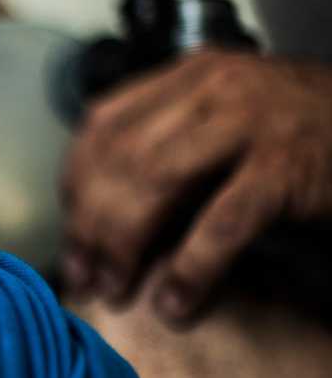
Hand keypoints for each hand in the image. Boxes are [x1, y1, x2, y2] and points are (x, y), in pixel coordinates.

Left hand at [61, 50, 331, 322]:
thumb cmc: (307, 133)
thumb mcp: (229, 120)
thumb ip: (171, 144)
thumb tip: (102, 211)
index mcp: (191, 75)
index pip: (102, 125)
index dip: (74, 185)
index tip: (70, 235)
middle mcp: (214, 88)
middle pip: (118, 158)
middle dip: (89, 226)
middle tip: (83, 275)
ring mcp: (252, 122)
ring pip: (154, 184)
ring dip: (123, 247)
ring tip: (116, 290)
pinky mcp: (287, 166)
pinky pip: (220, 224)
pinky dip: (190, 270)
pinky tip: (175, 303)